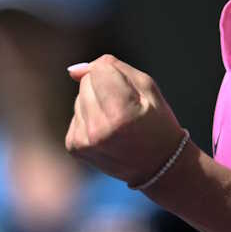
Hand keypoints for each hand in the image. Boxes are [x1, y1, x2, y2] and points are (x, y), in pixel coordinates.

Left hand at [65, 55, 184, 186]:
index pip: (99, 69)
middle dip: (103, 87)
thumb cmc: (155, 120)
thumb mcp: (146, 86)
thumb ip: (112, 68)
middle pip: (86, 82)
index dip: (115, 74)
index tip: (130, 92)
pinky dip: (89, 118)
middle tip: (125, 108)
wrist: (158, 164)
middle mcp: (98, 129)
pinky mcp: (75, 147)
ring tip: (116, 121)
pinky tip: (106, 131)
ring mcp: (84, 141)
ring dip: (95, 103)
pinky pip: (76, 115)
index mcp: (120, 113)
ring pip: (79, 98)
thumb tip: (73, 70)